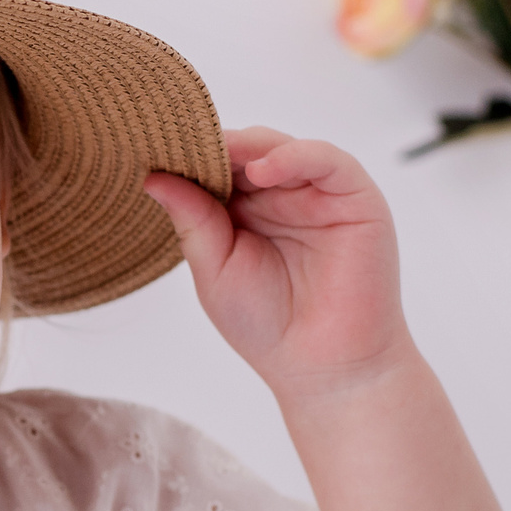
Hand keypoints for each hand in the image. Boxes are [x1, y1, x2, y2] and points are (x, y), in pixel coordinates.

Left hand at [141, 128, 410, 394]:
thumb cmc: (268, 326)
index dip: (191, 158)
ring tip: (219, 154)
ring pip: (283, 147)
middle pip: (247, 150)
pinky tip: (263, 169)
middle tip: (182, 143)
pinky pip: (328, 160)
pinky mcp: (356, 198)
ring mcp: (319, 195)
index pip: (217, 168)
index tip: (156, 150)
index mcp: (246, 212)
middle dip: (215, 146)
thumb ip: (193, 220)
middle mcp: (282, 197)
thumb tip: (153, 177)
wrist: (324, 367)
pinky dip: (295, 156)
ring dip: (249, 146)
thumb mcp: (215, 269)